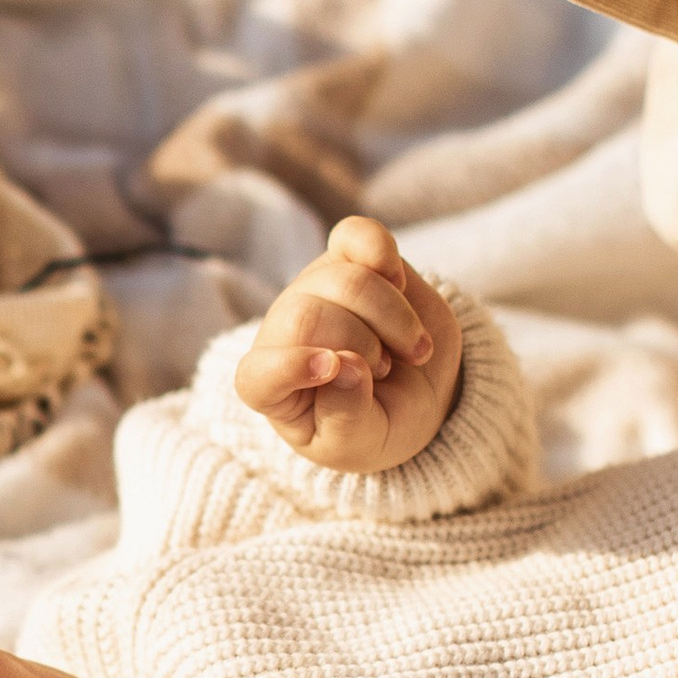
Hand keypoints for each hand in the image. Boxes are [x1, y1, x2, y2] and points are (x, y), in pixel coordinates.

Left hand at [233, 216, 462, 474]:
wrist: (418, 390)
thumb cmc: (374, 424)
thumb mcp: (361, 444)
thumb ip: (347, 417)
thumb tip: (344, 367)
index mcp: (270, 388)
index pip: (260, 374)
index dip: (294, 368)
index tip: (340, 370)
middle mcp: (283, 331)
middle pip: (308, 317)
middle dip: (362, 345)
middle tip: (385, 370)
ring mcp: (315, 288)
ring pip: (346, 280)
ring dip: (393, 318)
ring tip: (408, 348)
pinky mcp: (351, 257)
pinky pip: (356, 234)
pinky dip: (383, 254)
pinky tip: (399, 283)